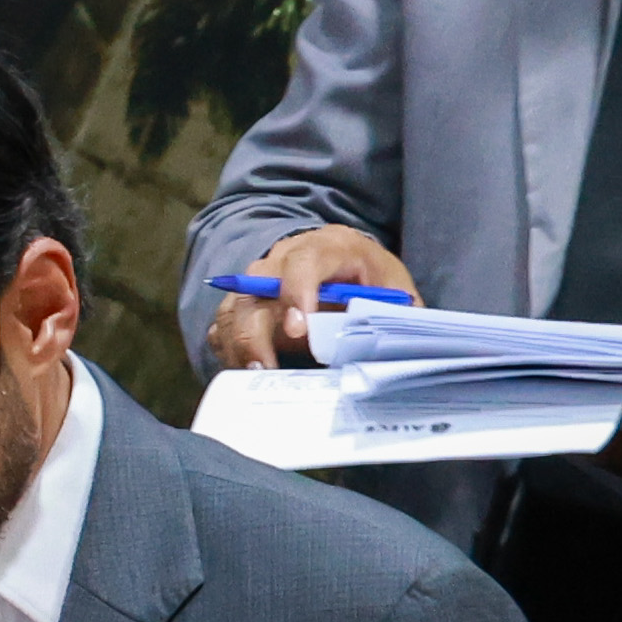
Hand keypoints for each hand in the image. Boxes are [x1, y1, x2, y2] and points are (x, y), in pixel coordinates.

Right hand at [203, 225, 417, 369]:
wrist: (359, 273)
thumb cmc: (379, 286)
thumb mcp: (397, 297)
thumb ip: (388, 317)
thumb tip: (378, 353)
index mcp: (333, 246)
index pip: (305, 261)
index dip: (296, 292)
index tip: (298, 331)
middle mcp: (288, 256)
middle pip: (256, 285)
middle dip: (256, 330)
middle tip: (265, 367)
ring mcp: (262, 279)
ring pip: (234, 306)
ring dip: (238, 344)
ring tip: (254, 375)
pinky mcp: (248, 302)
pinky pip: (224, 324)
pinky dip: (229, 348)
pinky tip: (245, 369)